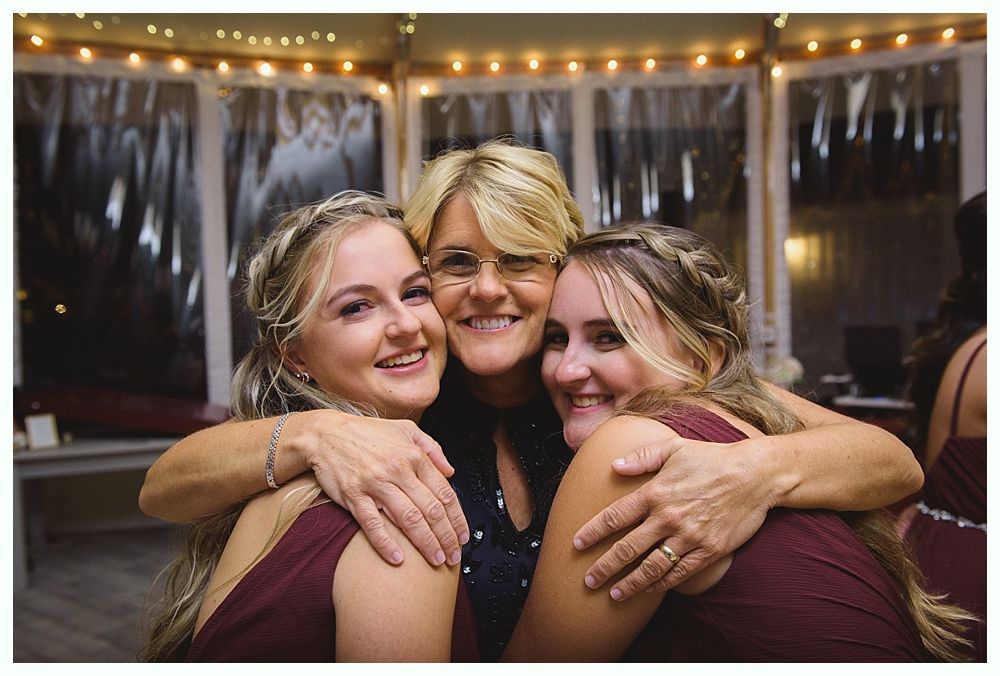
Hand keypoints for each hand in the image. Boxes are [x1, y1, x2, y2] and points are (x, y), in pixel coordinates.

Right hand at [301, 412, 469, 566]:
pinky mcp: (353, 495)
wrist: (325, 434)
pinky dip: (386, 543)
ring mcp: (375, 483)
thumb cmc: (366, 433)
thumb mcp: (405, 430)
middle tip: (453, 555)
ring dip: (425, 543)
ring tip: (436, 559)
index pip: (444, 492)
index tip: (462, 536)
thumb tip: (451, 471)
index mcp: (413, 456)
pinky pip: (373, 524)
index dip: (457, 518)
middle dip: (446, 536)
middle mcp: (397, 470)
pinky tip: (398, 559)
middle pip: (431, 509)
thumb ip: (432, 448)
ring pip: (408, 518)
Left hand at [573, 435, 770, 599]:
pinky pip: (680, 572)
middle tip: (587, 581)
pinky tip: (650, 590)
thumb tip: (614, 465)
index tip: (576, 545)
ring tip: (614, 594)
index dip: (592, 532)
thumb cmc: (712, 458)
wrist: (755, 474)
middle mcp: (668, 517)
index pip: (614, 517)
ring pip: (652, 567)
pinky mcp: (709, 550)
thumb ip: (642, 457)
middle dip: (604, 567)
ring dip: (630, 583)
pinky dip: (663, 583)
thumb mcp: (674, 448)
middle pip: (627, 548)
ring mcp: (689, 536)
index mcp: (655, 492)